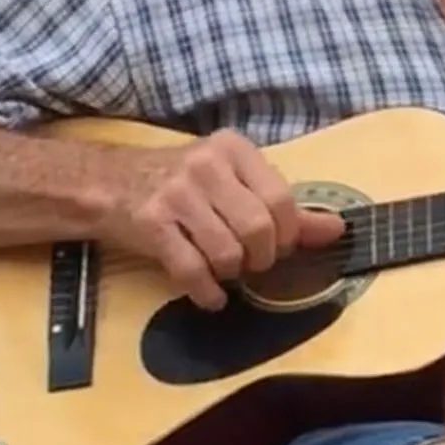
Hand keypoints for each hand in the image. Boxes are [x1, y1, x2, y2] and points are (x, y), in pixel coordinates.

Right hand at [100, 129, 344, 310]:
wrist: (107, 182)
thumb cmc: (181, 182)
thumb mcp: (233, 180)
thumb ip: (285, 204)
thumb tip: (337, 229)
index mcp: (234, 149)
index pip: (282, 197)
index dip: (289, 233)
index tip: (282, 246)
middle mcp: (205, 165)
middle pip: (258, 228)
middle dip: (263, 257)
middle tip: (256, 262)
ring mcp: (175, 194)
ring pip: (227, 251)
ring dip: (233, 272)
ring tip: (227, 269)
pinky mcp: (150, 224)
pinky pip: (191, 269)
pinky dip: (207, 291)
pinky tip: (211, 295)